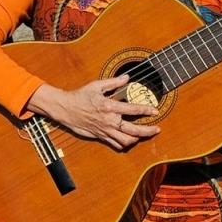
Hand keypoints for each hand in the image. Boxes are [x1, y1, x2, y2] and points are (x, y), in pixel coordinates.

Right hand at [27, 74, 159, 150]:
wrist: (64, 108)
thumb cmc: (79, 96)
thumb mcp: (96, 85)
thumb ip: (113, 82)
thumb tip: (126, 77)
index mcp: (109, 106)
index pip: (133, 109)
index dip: (146, 110)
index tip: (155, 110)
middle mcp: (109, 121)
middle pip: (134, 130)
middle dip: (148, 131)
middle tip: (156, 129)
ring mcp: (105, 130)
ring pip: (126, 140)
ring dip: (137, 138)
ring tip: (143, 135)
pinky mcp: (100, 136)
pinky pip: (115, 144)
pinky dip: (124, 143)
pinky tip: (128, 139)